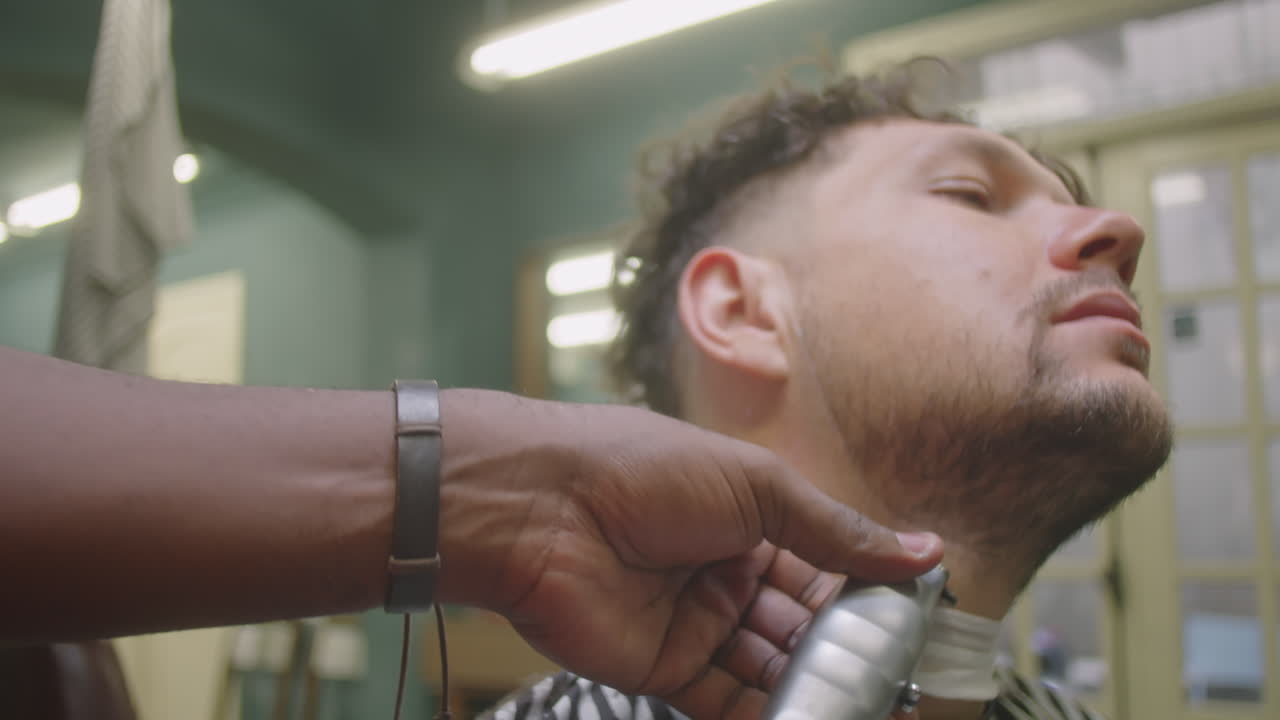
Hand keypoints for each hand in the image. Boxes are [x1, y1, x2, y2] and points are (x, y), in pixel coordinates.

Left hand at [436, 390, 941, 718]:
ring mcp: (695, 624)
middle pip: (802, 626)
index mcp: (749, 519)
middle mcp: (725, 574)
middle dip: (849, 655)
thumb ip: (836, 531)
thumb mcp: (756, 487)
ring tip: (875, 710)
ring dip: (817, 691)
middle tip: (903, 686)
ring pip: (771, 669)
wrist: (540, 507)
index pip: (824, 567)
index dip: (868, 597)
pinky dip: (769, 717)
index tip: (918, 628)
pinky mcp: (664, 670)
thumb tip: (925, 550)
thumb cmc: (643, 471)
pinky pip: (726, 702)